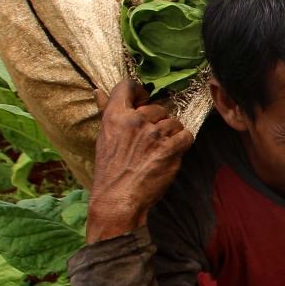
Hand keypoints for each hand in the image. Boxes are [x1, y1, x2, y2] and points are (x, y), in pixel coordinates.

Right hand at [86, 80, 194, 241]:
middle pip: (159, 108)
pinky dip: (183, 144)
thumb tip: (98, 90)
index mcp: (115, 116)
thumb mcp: (104, 137)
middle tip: (150, 141)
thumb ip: (106, 111)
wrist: (117, 198)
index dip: (139, 91)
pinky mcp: (170, 148)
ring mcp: (154, 134)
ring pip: (174, 122)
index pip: (128, 86)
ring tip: (159, 151)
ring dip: (171, 135)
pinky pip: (186, 135)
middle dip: (158, 122)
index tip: (142, 102)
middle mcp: (135, 121)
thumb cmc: (110, 169)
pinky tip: (172, 153)